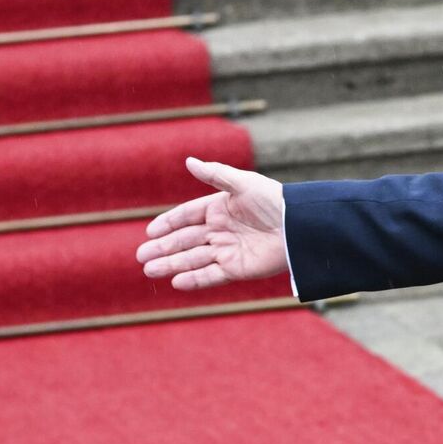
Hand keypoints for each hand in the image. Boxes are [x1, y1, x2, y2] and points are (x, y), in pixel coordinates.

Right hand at [136, 158, 287, 288]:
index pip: (186, 216)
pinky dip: (194, 279)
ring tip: (149, 270)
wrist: (301, 227)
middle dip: (163, 248)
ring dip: (171, 265)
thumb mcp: (244, 184)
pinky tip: (176, 282)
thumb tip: (188, 161)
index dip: (168, 224)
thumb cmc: (275, 201)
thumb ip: (216, 175)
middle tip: (141, 256)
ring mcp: (227, 251)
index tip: (150, 231)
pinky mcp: (238, 269)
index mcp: (219, 209)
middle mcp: (220, 231)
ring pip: (193, 259)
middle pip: (184, 240)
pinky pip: (211, 275)